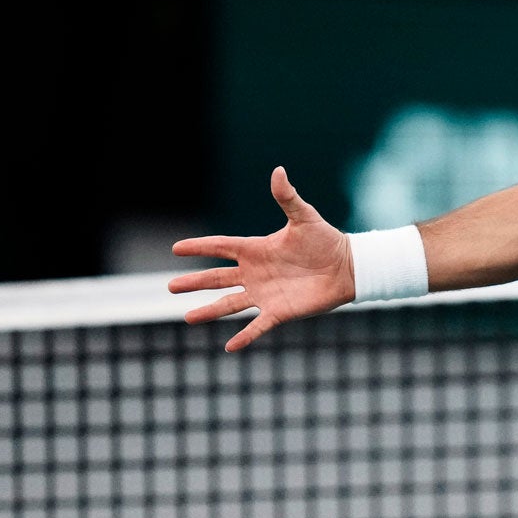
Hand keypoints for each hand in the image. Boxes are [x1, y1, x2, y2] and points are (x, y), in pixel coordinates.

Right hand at [167, 166, 354, 351]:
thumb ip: (287, 197)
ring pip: (229, 303)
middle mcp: (255, 273)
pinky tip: (229, 347)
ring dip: (209, 311)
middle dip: (194, 282)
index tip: (176, 247)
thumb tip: (278, 171)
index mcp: (257, 249)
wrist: (346, 266)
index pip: (221, 247)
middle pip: (217, 278)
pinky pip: (257, 325)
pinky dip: (244, 336)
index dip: (200, 247)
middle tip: (171, 286)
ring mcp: (264, 293)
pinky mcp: (278, 311)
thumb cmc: (325, 239)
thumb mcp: (304, 217)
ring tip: (187, 317)